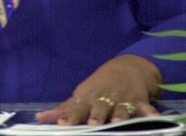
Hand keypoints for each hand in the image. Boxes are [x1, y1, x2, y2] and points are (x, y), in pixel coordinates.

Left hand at [37, 54, 160, 124]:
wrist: (128, 66)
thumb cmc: (100, 86)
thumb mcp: (82, 94)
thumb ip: (64, 109)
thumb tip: (39, 118)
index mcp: (88, 97)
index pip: (76, 108)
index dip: (69, 116)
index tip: (62, 124)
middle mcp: (104, 98)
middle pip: (99, 108)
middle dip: (95, 116)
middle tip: (91, 124)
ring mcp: (122, 99)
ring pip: (121, 108)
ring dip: (120, 114)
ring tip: (118, 121)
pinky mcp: (139, 100)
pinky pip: (145, 107)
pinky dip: (148, 111)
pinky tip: (152, 116)